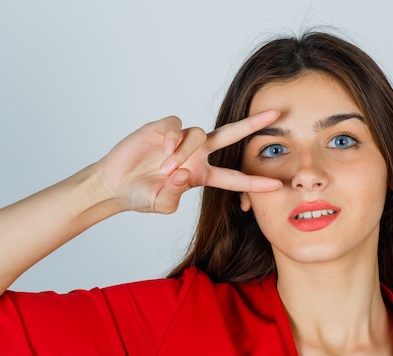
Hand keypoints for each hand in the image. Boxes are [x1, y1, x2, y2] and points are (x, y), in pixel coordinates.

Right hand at [94, 110, 281, 212]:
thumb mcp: (162, 203)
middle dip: (252, 125)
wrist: (115, 184)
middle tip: (276, 114)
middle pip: (231, 135)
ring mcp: (181, 139)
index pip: (234, 177)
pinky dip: (173, 138)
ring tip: (166, 169)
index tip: (276, 185)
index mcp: (202, 175)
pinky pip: (177, 126)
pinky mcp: (164, 128)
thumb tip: (182, 173)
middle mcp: (197, 154)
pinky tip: (164, 150)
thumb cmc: (141, 196)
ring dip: (185, 152)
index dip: (253, 182)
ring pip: (197, 134)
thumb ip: (175, 192)